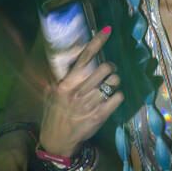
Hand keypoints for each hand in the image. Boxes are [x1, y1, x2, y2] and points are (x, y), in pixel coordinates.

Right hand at [38, 26, 122, 156]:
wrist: (57, 141)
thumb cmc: (55, 114)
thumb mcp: (53, 93)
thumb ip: (63, 77)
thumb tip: (72, 58)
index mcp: (66, 84)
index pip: (84, 57)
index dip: (97, 41)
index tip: (108, 29)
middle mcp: (78, 92)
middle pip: (106, 67)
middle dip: (111, 68)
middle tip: (108, 72)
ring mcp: (90, 104)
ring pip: (114, 82)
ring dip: (114, 82)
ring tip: (108, 87)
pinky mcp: (100, 116)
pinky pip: (118, 97)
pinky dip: (118, 96)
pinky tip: (110, 99)